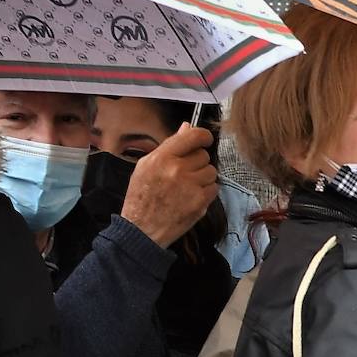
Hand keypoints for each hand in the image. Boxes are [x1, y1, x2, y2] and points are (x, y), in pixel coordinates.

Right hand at [120, 123, 218, 247]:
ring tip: (188, 186)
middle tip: (186, 172)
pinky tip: (192, 196)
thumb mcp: (146, 166)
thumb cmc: (142, 196)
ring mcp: (191, 186)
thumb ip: (169, 146)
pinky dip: (207, 191)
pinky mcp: (200, 201)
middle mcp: (177, 169)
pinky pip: (214, 188)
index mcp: (162, 157)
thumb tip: (186, 127)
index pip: (193, 136)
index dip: (203, 136)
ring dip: (203, 177)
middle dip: (198, 162)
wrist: (142, 228)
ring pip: (211, 171)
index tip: (205, 139)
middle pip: (204, 155)